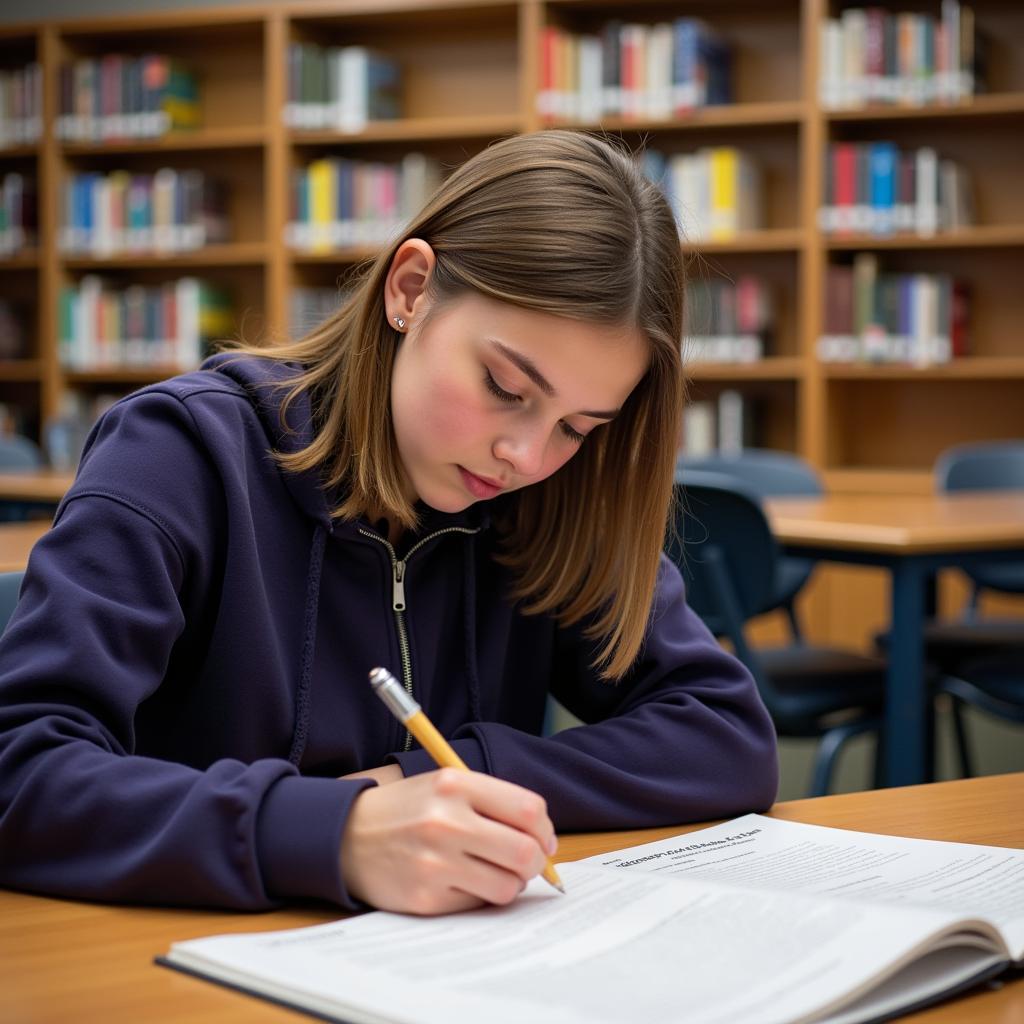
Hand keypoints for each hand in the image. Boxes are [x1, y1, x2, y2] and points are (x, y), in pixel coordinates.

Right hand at [340, 767, 556, 914]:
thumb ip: (493, 802)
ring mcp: (435, 862)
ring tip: (492, 871)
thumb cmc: (408, 808)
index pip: (528, 810)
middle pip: (524, 852)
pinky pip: (477, 904)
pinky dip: (479, 895)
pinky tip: (461, 881)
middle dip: (536, 862)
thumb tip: (542, 838)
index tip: (543, 839)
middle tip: (528, 863)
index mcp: (455, 784)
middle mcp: (446, 821)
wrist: (347, 835)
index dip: (544, 829)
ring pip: (507, 886)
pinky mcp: (425, 897)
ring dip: (510, 883)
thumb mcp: (446, 784)